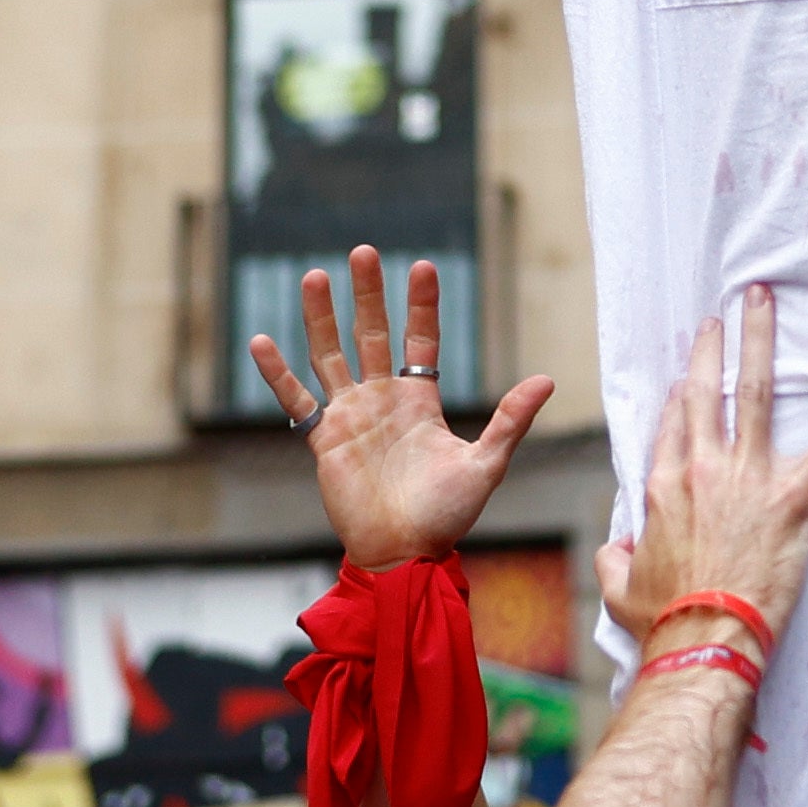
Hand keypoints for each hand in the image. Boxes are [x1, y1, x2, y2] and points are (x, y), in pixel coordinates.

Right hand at [248, 247, 554, 573]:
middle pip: (372, 335)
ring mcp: (351, 417)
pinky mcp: (323, 440)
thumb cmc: (446, 517)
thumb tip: (546, 380)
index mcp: (420, 401)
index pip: (421, 340)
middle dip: (368, 294)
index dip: (422, 305)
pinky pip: (295, 400)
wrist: (404, 555)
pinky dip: (277, 373)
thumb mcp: (485, 465)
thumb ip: (510, 421)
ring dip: (322, 317)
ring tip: (313, 276)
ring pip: (331, 355)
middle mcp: (383, 400)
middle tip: (364, 251)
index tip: (423, 267)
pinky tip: (261, 341)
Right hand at [599, 282, 807, 656]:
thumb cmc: (663, 620)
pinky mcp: (791, 497)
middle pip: (705, 392)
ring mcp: (748, 477)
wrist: (705, 638)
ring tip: (766, 305)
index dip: (680, 396)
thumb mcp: (621, 589)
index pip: (672, 425)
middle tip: (722, 314)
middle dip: (714, 346)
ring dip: (761, 344)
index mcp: (663, 487)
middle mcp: (703, 469)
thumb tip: (616, 548)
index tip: (687, 376)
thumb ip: (615, 559)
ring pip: (756, 394)